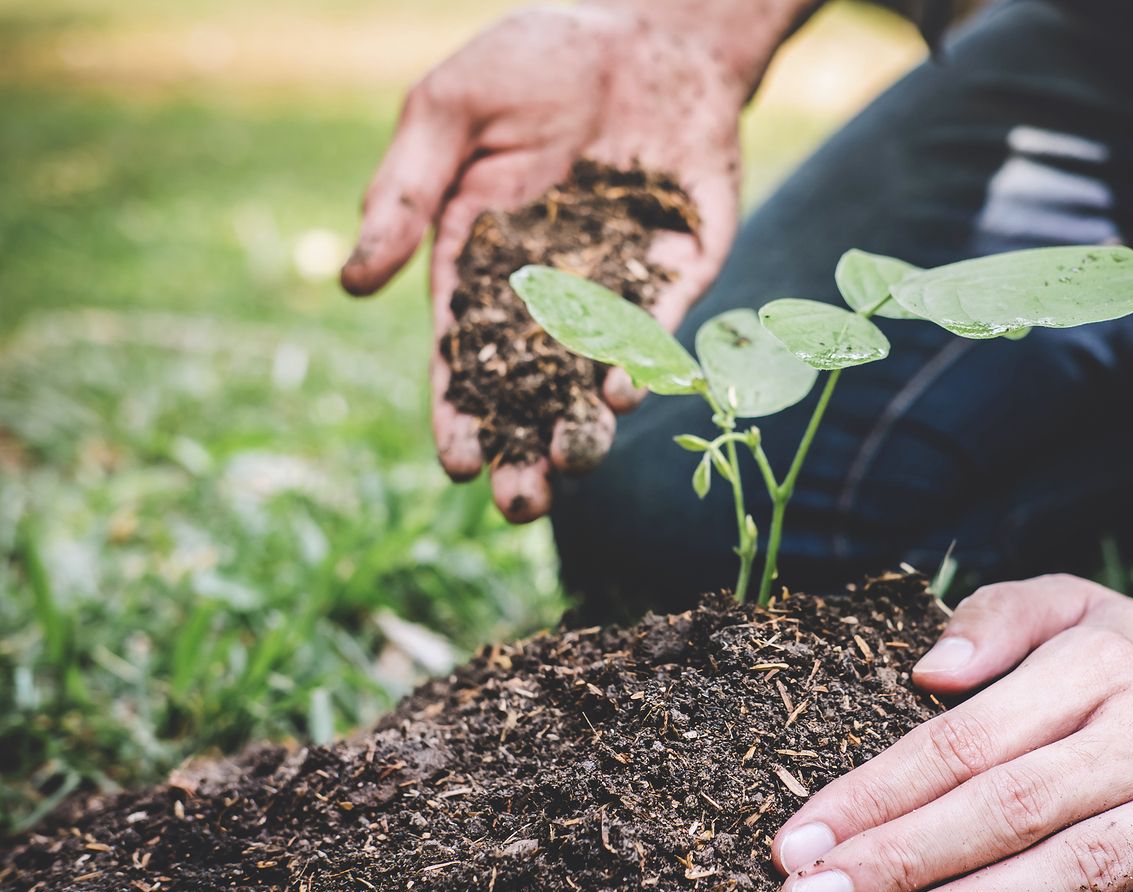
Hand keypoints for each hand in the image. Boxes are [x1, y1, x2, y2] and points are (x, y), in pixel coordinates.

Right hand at [341, 5, 743, 521]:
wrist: (644, 28)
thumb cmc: (533, 61)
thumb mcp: (450, 113)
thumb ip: (405, 195)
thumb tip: (355, 285)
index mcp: (481, 263)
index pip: (466, 355)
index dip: (460, 409)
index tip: (455, 461)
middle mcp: (549, 289)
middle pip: (532, 385)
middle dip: (524, 446)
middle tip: (518, 506)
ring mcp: (619, 283)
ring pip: (598, 372)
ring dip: (584, 425)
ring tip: (569, 469)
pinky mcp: (680, 267)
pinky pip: (660, 325)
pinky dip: (643, 359)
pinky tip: (623, 394)